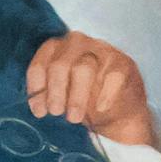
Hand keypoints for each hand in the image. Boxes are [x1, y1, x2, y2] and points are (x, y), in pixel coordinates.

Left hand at [26, 31, 156, 146]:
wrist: (119, 111)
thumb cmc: (85, 100)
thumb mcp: (62, 98)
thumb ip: (49, 96)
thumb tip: (39, 107)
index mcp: (57, 49)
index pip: (40, 64)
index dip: (37, 90)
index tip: (40, 111)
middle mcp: (78, 43)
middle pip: (60, 65)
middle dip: (56, 92)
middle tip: (57, 113)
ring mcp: (102, 51)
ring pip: (84, 68)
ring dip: (76, 97)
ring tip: (74, 118)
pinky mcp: (123, 63)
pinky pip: (112, 76)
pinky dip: (105, 94)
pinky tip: (100, 108)